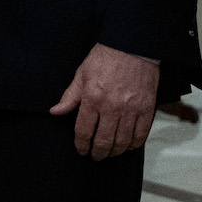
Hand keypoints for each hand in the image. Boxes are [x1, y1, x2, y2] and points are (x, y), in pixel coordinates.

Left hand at [49, 43, 158, 160]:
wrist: (132, 45)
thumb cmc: (105, 57)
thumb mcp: (81, 74)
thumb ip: (69, 96)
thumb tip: (55, 112)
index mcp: (92, 99)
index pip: (84, 131)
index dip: (81, 145)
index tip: (81, 150)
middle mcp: (112, 108)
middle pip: (104, 142)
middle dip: (98, 153)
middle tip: (96, 156)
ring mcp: (131, 110)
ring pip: (122, 142)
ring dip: (115, 152)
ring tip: (110, 153)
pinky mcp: (146, 109)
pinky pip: (141, 135)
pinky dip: (134, 144)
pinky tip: (128, 145)